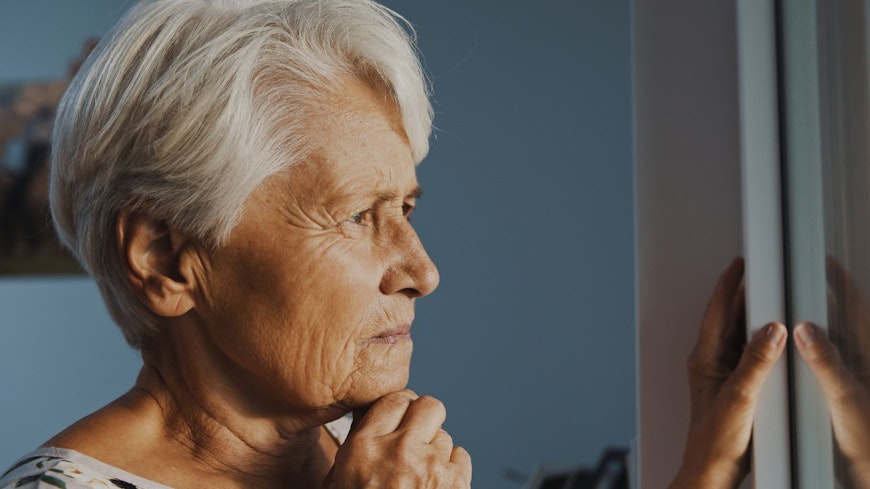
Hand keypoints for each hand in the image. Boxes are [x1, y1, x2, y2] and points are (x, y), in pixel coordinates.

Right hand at [322, 390, 471, 487]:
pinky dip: (452, 468)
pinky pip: (461, 457)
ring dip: (436, 450)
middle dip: (425, 420)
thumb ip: (358, 444)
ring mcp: (431, 467)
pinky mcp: (456, 484)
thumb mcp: (340, 480)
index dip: (400, 408)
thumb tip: (371, 415)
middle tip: (417, 436)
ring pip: (445, 436)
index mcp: (364, 448)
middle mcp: (399, 451)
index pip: (394, 399)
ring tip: (420, 474)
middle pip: (429, 407)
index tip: (400, 417)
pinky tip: (435, 485)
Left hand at [670, 258, 786, 488]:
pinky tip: (777, 339)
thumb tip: (772, 328)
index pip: (716, 311)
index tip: (740, 263)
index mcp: (704, 358)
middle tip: (763, 272)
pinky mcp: (735, 386)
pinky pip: (748, 354)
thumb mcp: (740, 397)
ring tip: (773, 297)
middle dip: (744, 294)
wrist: (712, 470)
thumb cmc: (715, 440)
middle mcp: (711, 362)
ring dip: (754, 316)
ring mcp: (722, 373)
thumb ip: (756, 362)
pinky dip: (761, 341)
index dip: (729, 285)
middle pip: (728, 318)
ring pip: (739, 335)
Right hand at [794, 259, 869, 486]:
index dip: (839, 282)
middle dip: (817, 302)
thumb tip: (805, 328)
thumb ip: (826, 362)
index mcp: (867, 354)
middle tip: (794, 286)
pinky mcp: (842, 396)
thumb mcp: (846, 398)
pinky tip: (789, 361)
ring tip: (785, 317)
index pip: (855, 307)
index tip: (823, 263)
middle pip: (839, 322)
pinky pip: (821, 367)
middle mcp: (861, 363)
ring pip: (829, 345)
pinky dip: (805, 358)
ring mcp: (852, 379)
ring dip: (810, 331)